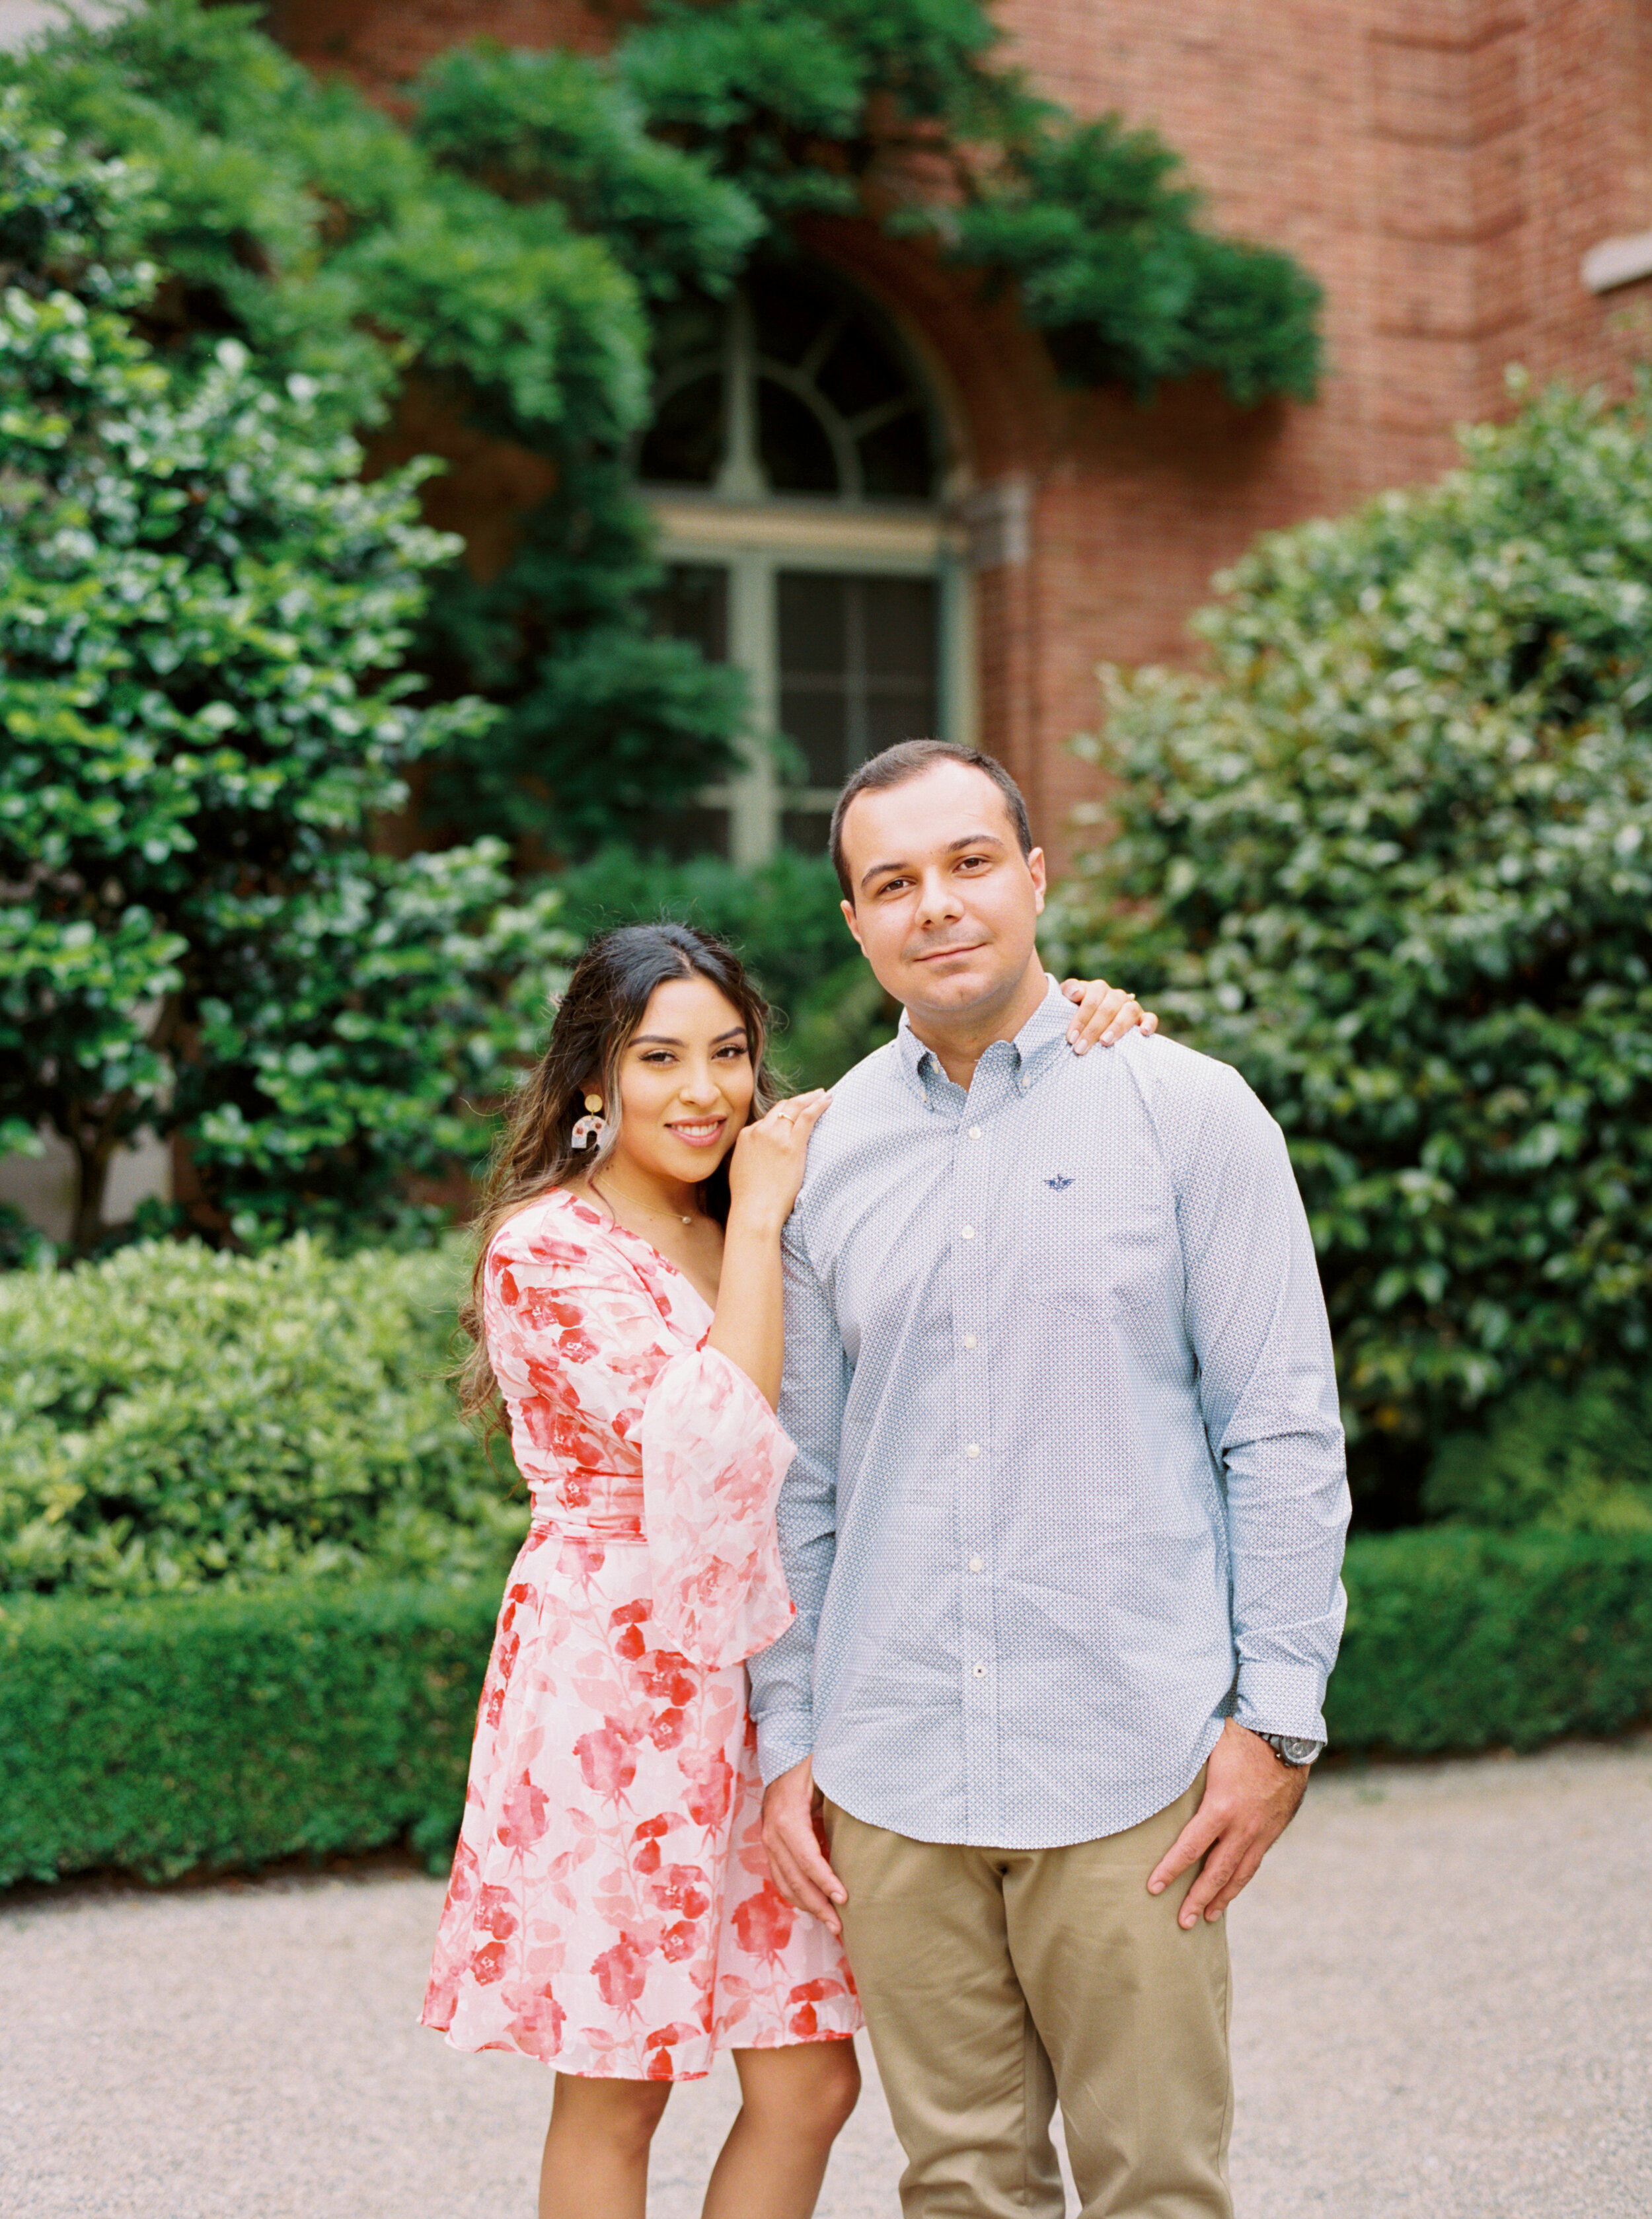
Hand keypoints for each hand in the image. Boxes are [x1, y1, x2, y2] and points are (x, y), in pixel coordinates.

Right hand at [727, 1090, 830, 1227]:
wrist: (754, 1210)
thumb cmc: (749, 1199)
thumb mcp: (742, 1169)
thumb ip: (750, 1155)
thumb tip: (760, 1155)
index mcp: (746, 1135)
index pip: (769, 1117)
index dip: (784, 1113)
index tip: (795, 1113)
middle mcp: (759, 1130)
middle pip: (781, 1107)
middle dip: (798, 1100)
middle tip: (812, 1096)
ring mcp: (776, 1136)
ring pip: (795, 1106)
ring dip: (810, 1098)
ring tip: (822, 1094)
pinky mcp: (792, 1145)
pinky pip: (807, 1116)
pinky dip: (818, 1104)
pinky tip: (828, 1099)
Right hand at [760, 1757, 848, 1937]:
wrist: (783, 1758)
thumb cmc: (812, 1767)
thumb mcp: (827, 1775)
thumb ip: (843, 1796)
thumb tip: (873, 1809)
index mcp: (787, 1817)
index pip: (806, 1858)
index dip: (824, 1881)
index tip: (844, 1899)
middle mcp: (773, 1833)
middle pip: (794, 1878)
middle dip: (818, 1905)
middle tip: (840, 1926)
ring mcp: (768, 1842)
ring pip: (785, 1884)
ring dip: (807, 1907)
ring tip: (831, 1924)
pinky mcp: (770, 1847)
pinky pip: (780, 1878)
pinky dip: (796, 1896)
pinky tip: (814, 1907)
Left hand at [1060, 976, 1158, 1054]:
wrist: (1089, 1020)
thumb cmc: (1074, 1010)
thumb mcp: (1065, 999)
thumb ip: (1069, 990)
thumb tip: (1077, 993)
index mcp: (1098, 989)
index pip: (1091, 1000)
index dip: (1081, 1018)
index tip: (1071, 1038)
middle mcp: (1116, 995)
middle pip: (1108, 1008)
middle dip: (1093, 1029)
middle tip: (1081, 1048)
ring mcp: (1130, 1006)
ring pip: (1129, 1011)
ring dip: (1117, 1027)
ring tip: (1105, 1042)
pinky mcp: (1142, 1018)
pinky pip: (1150, 1018)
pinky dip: (1149, 1023)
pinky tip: (1143, 1033)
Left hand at [1146, 1719, 1307, 1927]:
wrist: (1285, 1735)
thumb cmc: (1239, 1738)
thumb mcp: (1205, 1752)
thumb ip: (1183, 1772)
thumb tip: (1150, 1772)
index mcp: (1221, 1808)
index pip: (1190, 1848)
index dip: (1171, 1870)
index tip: (1154, 1888)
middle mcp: (1243, 1826)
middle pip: (1216, 1872)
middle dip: (1198, 1898)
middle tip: (1182, 1922)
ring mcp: (1261, 1831)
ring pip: (1240, 1873)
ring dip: (1222, 1897)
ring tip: (1207, 1917)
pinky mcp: (1274, 1829)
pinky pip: (1255, 1861)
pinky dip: (1241, 1878)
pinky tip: (1232, 1887)